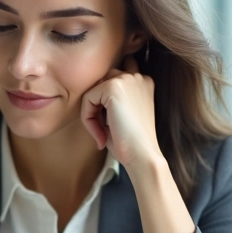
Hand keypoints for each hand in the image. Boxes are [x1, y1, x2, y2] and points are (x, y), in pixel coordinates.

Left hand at [81, 55, 162, 169]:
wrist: (143, 155)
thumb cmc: (132, 142)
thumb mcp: (123, 114)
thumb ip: (112, 100)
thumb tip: (91, 93)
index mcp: (143, 82)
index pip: (114, 79)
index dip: (105, 99)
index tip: (108, 123)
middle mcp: (137, 77)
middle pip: (101, 84)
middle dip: (97, 106)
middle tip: (103, 131)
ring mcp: (126, 79)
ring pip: (93, 91)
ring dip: (92, 113)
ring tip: (102, 133)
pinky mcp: (114, 87)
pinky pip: (88, 98)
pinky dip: (88, 118)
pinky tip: (101, 134)